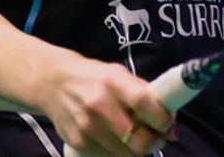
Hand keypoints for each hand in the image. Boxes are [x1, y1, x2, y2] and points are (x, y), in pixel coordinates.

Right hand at [37, 54, 176, 155]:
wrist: (53, 83)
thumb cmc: (94, 78)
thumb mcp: (120, 75)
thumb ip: (145, 95)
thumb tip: (171, 128)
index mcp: (114, 82)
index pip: (144, 103)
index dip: (162, 119)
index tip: (167, 124)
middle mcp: (99, 104)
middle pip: (137, 138)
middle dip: (154, 143)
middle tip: (157, 138)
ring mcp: (87, 126)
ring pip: (125, 154)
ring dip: (138, 151)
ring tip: (138, 139)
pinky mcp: (78, 143)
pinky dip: (119, 153)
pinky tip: (118, 142)